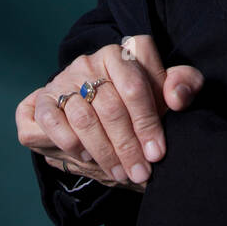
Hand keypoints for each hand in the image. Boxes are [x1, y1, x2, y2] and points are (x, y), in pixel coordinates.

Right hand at [16, 35, 203, 187]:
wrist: (94, 110)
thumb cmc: (137, 102)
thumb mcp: (165, 92)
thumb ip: (183, 85)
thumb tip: (177, 97)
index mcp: (123, 53)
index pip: (137, 83)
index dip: (149, 120)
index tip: (157, 151)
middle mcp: (92, 60)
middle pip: (112, 106)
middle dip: (128, 146)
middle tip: (140, 172)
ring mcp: (65, 78)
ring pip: (85, 118)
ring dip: (104, 152)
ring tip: (120, 172)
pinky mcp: (42, 98)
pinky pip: (52, 121)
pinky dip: (70, 142)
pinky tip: (86, 156)